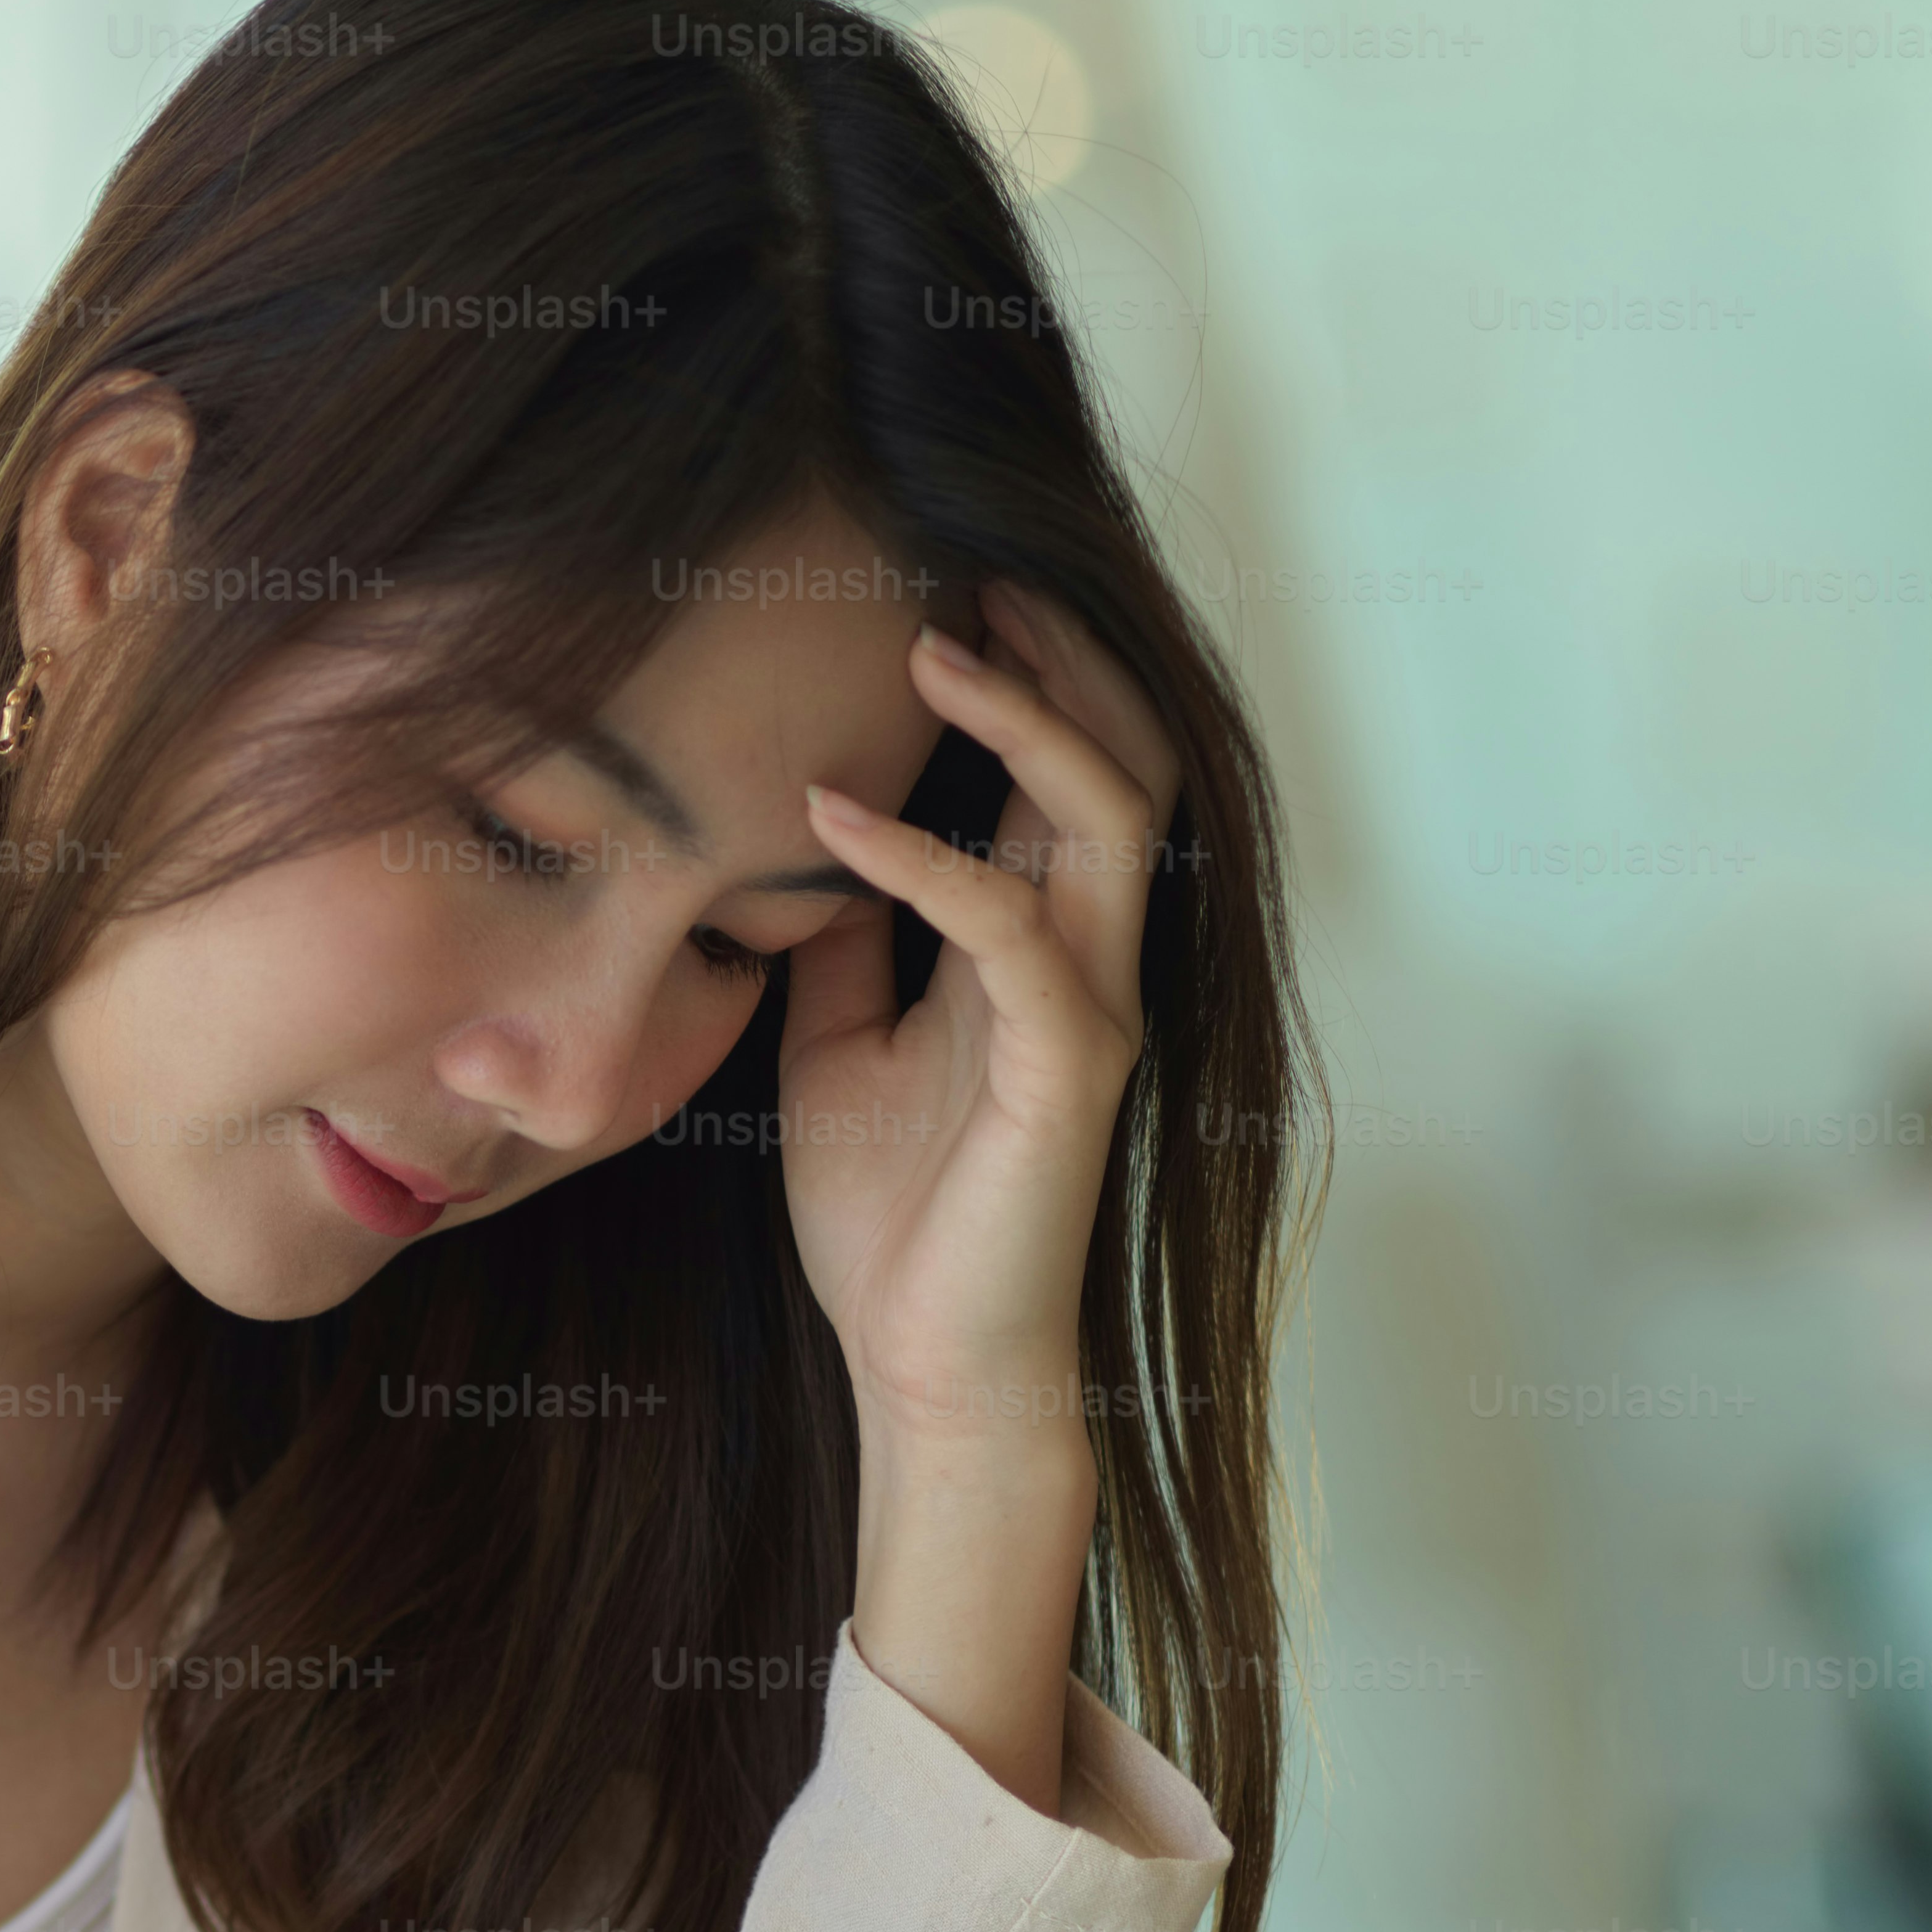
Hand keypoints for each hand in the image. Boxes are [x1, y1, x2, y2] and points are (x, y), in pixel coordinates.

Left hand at [776, 575, 1177, 1452]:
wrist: (922, 1363)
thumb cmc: (892, 1219)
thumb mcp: (837, 1046)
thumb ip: (846, 943)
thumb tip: (808, 841)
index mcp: (1036, 949)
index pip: (1057, 776)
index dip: (1017, 678)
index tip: (935, 592)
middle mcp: (1086, 961)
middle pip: (1123, 755)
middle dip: (1059, 655)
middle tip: (971, 568)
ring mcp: (1092, 1009)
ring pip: (1108, 811)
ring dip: (1023, 716)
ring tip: (931, 646)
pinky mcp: (1068, 1069)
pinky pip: (1012, 926)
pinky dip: (921, 858)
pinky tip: (831, 818)